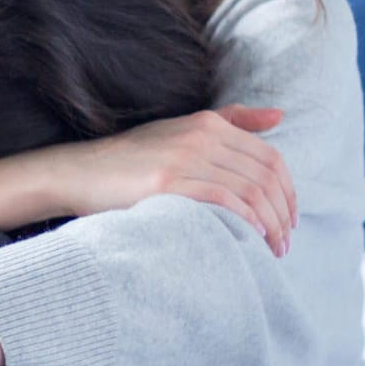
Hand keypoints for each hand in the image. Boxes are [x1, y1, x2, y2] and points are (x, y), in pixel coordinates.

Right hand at [44, 105, 295, 256]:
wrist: (76, 172)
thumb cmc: (128, 160)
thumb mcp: (178, 131)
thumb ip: (230, 121)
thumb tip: (279, 116)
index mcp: (208, 123)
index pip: (270, 158)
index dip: (288, 193)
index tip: (288, 220)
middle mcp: (201, 136)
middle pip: (265, 177)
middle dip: (283, 214)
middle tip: (284, 243)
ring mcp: (183, 158)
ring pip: (250, 191)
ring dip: (269, 224)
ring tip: (271, 249)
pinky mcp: (166, 182)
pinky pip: (224, 201)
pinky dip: (245, 222)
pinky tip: (249, 240)